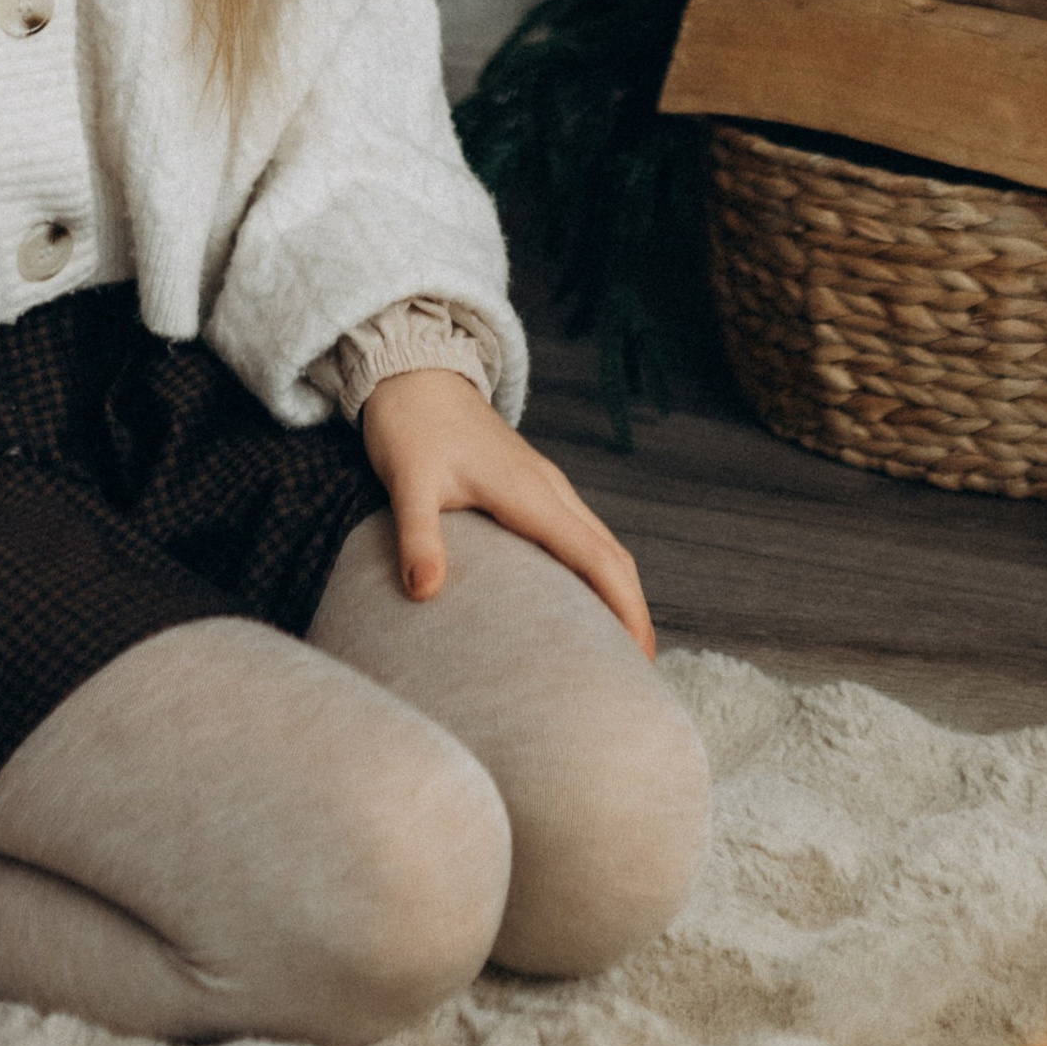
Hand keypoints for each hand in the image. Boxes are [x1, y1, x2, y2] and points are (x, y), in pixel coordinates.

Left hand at [356, 368, 655, 657]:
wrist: (413, 372)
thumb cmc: (410, 425)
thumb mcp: (407, 481)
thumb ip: (418, 536)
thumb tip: (424, 591)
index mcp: (531, 492)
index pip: (596, 557)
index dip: (624, 608)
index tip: (639, 657)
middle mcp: (550, 489)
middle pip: (612, 554)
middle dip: (633, 611)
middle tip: (636, 673)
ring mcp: (545, 485)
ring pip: (601, 542)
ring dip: (618, 591)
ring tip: (617, 649)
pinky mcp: (533, 486)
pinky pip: (580, 532)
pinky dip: (596, 570)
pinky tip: (579, 601)